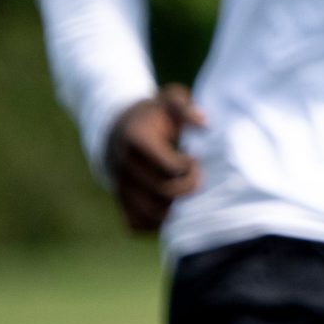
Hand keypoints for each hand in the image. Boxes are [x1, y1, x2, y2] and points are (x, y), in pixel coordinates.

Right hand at [105, 85, 204, 232]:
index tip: (195, 158)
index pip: (168, 168)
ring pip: (150, 214)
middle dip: (188, 187)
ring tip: (183, 190)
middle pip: (162, 193)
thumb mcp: (170, 98)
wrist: (119, 127)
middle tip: (197, 176)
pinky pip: (136, 224)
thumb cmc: (154, 113)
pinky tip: (171, 205)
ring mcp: (119, 187)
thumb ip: (185, 107)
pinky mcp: (120, 201)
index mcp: (136, 141)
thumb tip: (204, 123)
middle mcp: (123, 167)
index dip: (189, 168)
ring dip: (175, 207)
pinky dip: (156, 223)